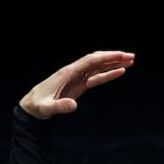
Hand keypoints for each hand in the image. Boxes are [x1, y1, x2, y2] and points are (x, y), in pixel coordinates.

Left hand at [19, 50, 135, 119]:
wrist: (31, 106)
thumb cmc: (38, 106)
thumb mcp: (47, 108)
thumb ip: (59, 107)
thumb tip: (74, 106)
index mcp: (68, 73)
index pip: (90, 61)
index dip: (106, 58)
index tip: (121, 56)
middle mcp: (74, 72)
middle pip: (96, 60)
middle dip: (113, 57)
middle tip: (131, 56)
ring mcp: (77, 78)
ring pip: (98, 67)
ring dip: (113, 63)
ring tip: (130, 61)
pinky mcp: (78, 85)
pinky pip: (96, 77)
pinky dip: (108, 74)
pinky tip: (120, 72)